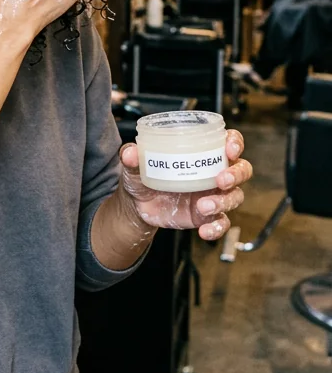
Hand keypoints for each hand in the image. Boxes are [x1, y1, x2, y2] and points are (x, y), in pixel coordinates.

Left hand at [117, 129, 250, 240]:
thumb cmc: (143, 176)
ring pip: (235, 196)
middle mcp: (213, 172)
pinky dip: (217, 228)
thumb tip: (129, 153)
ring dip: (223, 201)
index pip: (229, 142)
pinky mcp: (208, 216)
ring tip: (203, 206)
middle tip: (220, 180)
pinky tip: (204, 231)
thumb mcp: (135, 165)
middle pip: (241, 169)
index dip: (235, 142)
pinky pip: (222, 223)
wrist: (137, 206)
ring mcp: (214, 195)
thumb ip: (132, 157)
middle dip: (236, 173)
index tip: (229, 148)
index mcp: (201, 153)